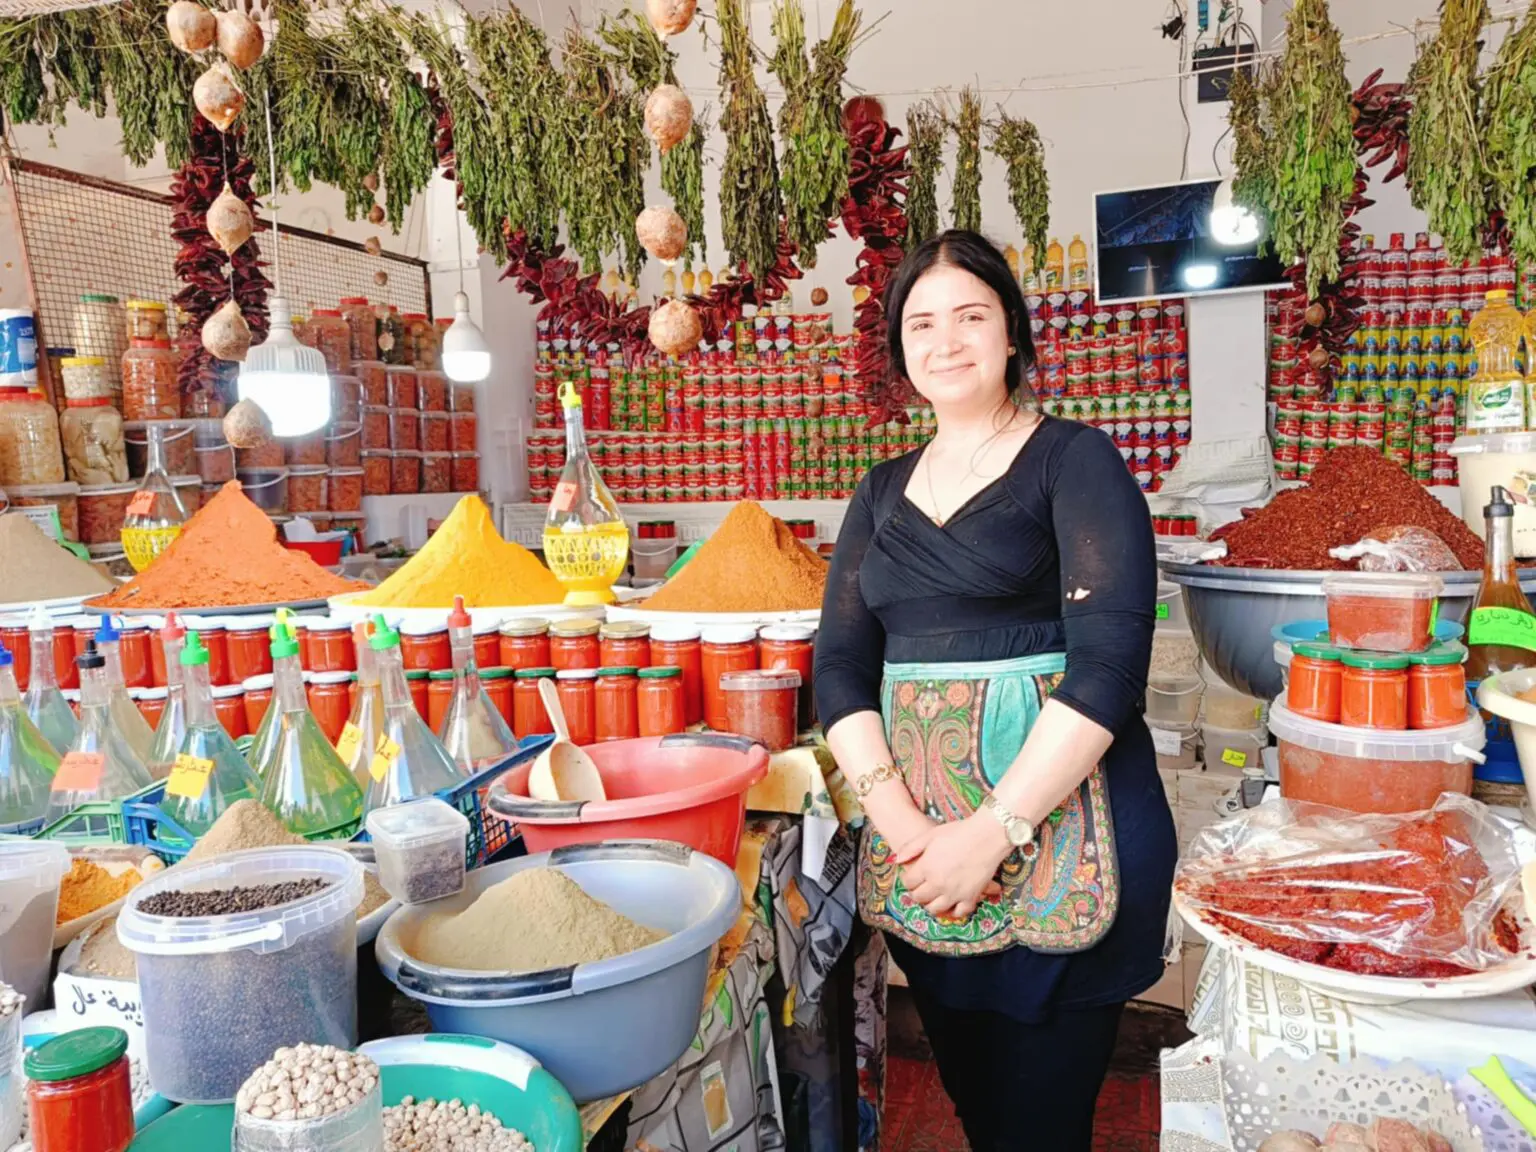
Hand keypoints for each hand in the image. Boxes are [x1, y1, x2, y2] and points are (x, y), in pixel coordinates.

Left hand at [893, 814, 1011, 920]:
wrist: (987, 835)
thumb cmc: (958, 832)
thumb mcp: (930, 835)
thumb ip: (911, 848)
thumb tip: (896, 861)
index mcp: (926, 868)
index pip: (908, 883)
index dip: (907, 879)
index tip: (912, 876)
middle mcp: (938, 883)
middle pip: (919, 897)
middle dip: (917, 892)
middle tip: (921, 886)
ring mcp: (955, 893)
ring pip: (935, 908)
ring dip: (931, 903)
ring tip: (933, 895)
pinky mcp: (971, 897)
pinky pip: (958, 912)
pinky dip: (953, 911)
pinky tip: (951, 904)